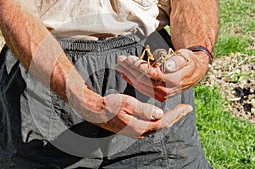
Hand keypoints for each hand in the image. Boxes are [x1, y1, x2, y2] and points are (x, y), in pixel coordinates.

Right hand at [71, 92, 191, 138]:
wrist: (94, 111)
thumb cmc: (108, 105)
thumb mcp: (126, 104)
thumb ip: (144, 110)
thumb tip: (160, 114)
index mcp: (139, 126)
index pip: (163, 122)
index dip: (177, 115)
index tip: (187, 107)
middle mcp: (139, 132)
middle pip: (161, 125)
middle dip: (175, 117)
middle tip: (186, 108)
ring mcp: (134, 132)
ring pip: (155, 126)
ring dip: (167, 119)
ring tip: (177, 112)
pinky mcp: (131, 128)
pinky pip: (148, 126)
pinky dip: (157, 120)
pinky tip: (159, 115)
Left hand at [115, 49, 209, 101]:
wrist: (194, 72)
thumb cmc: (189, 61)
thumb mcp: (186, 58)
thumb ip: (177, 61)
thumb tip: (169, 66)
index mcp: (173, 81)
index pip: (150, 74)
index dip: (138, 66)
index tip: (129, 58)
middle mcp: (166, 91)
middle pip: (142, 80)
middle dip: (130, 69)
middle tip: (120, 59)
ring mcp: (161, 94)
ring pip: (140, 85)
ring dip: (128, 74)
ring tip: (119, 64)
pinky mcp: (157, 94)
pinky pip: (142, 88)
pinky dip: (131, 80)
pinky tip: (124, 74)